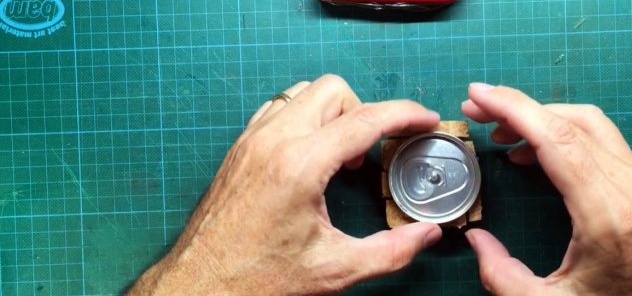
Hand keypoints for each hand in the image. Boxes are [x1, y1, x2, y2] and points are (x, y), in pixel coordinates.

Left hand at [127, 75, 442, 294]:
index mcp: (299, 165)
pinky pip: (279, 109)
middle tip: (373, 153)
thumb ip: (391, 251)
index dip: (405, 114)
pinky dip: (304, 120)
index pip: (365, 120)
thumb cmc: (258, 278)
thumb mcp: (335, 269)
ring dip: (333, 114)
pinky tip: (311, 155)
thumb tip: (426, 235)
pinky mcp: (240, 147)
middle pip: (333, 90)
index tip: (425, 119)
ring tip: (342, 157)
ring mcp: (252, 140)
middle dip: (364, 112)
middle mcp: (273, 141)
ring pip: (303, 93)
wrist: (201, 285)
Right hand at [462, 83, 631, 294]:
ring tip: (502, 131)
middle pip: (568, 122)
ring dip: (540, 117)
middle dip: (516, 107)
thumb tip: (476, 241)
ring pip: (587, 123)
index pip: (556, 139)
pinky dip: (561, 133)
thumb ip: (503, 277)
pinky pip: (600, 140)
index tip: (480, 96)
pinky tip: (535, 152)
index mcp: (607, 213)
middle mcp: (630, 186)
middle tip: (478, 109)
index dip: (513, 109)